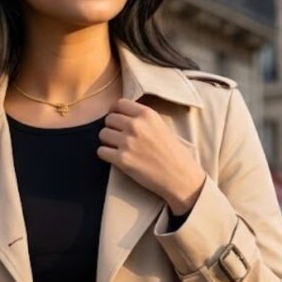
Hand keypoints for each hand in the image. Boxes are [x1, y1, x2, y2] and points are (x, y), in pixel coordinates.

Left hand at [97, 98, 206, 213]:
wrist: (180, 177)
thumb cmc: (174, 154)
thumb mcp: (162, 126)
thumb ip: (143, 119)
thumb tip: (122, 116)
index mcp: (147, 114)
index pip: (119, 104)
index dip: (114, 111)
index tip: (115, 119)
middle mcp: (135, 125)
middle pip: (109, 119)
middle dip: (111, 128)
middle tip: (119, 138)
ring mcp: (127, 142)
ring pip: (103, 134)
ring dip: (107, 141)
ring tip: (118, 148)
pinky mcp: (122, 159)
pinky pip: (101, 151)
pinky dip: (106, 155)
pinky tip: (116, 158)